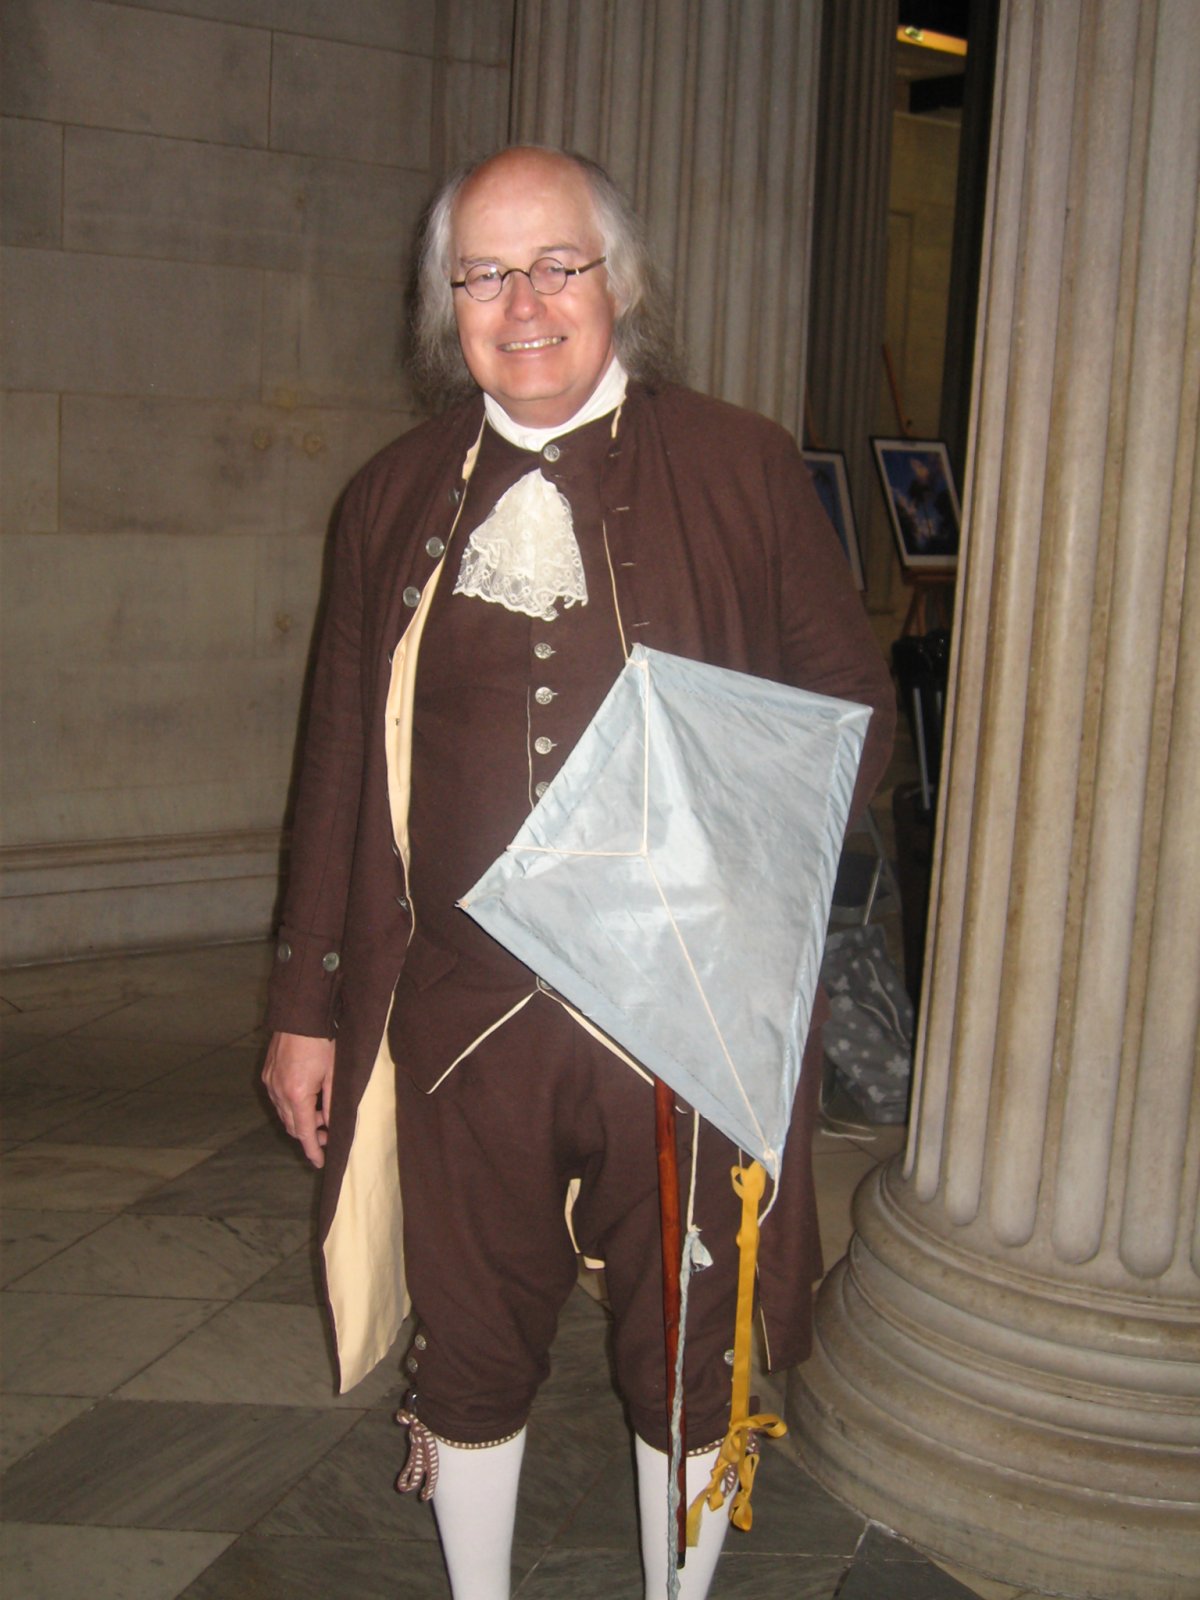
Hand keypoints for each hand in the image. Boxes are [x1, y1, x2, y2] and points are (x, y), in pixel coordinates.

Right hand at [262, 1031, 335, 1168]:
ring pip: (284, 1114)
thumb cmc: (322, 1042)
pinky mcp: (267, 1074)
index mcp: (297, 1095)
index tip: (320, 1162)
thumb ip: (334, 1103)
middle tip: (328, 1134)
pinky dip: (291, 1106)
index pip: (305, 1133)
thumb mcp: (334, 1074)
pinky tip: (307, 1098)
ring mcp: (270, 1083)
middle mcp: (278, 1093)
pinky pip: (278, 1100)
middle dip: (310, 1135)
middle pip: (292, 1126)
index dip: (313, 1150)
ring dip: (301, 1120)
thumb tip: (335, 1125)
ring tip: (321, 1113)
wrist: (300, 1017)